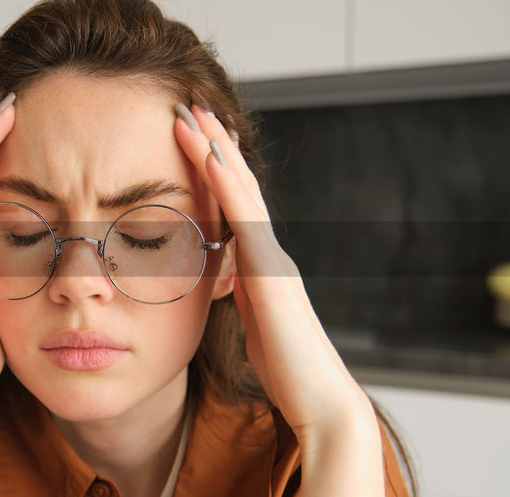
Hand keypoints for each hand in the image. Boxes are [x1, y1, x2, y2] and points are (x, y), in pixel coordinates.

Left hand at [171, 104, 374, 437]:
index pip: (235, 205)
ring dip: (217, 150)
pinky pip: (245, 219)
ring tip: (193, 116)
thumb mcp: (253, 323)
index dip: (215, 168)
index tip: (193, 137)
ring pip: (243, 192)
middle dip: (215, 144)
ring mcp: (273, 259)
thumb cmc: (286, 368)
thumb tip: (222, 281)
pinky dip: (227, 184)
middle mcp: (270, 253)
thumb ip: (240, 296)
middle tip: (190, 106)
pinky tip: (209, 157)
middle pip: (239, 186)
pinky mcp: (270, 274)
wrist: (318, 398)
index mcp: (262, 265)